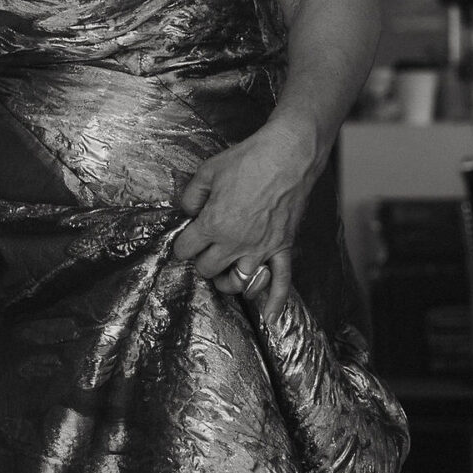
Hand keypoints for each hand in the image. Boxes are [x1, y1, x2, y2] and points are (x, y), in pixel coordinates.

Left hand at [172, 116, 318, 318]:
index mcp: (213, 224)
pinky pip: (282, 280)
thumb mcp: (207, 171)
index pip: (186, 250)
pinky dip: (276, 301)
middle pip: (208, 268)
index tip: (187, 239)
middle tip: (204, 250)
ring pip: (237, 281)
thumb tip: (188, 210)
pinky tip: (271, 317)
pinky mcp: (283, 246)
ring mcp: (261, 248)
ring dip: (227, 282)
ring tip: (223, 274)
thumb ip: (191, 195)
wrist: (288, 155)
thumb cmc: (249, 159)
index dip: (183, 244)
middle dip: (202, 260)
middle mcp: (235, 242)